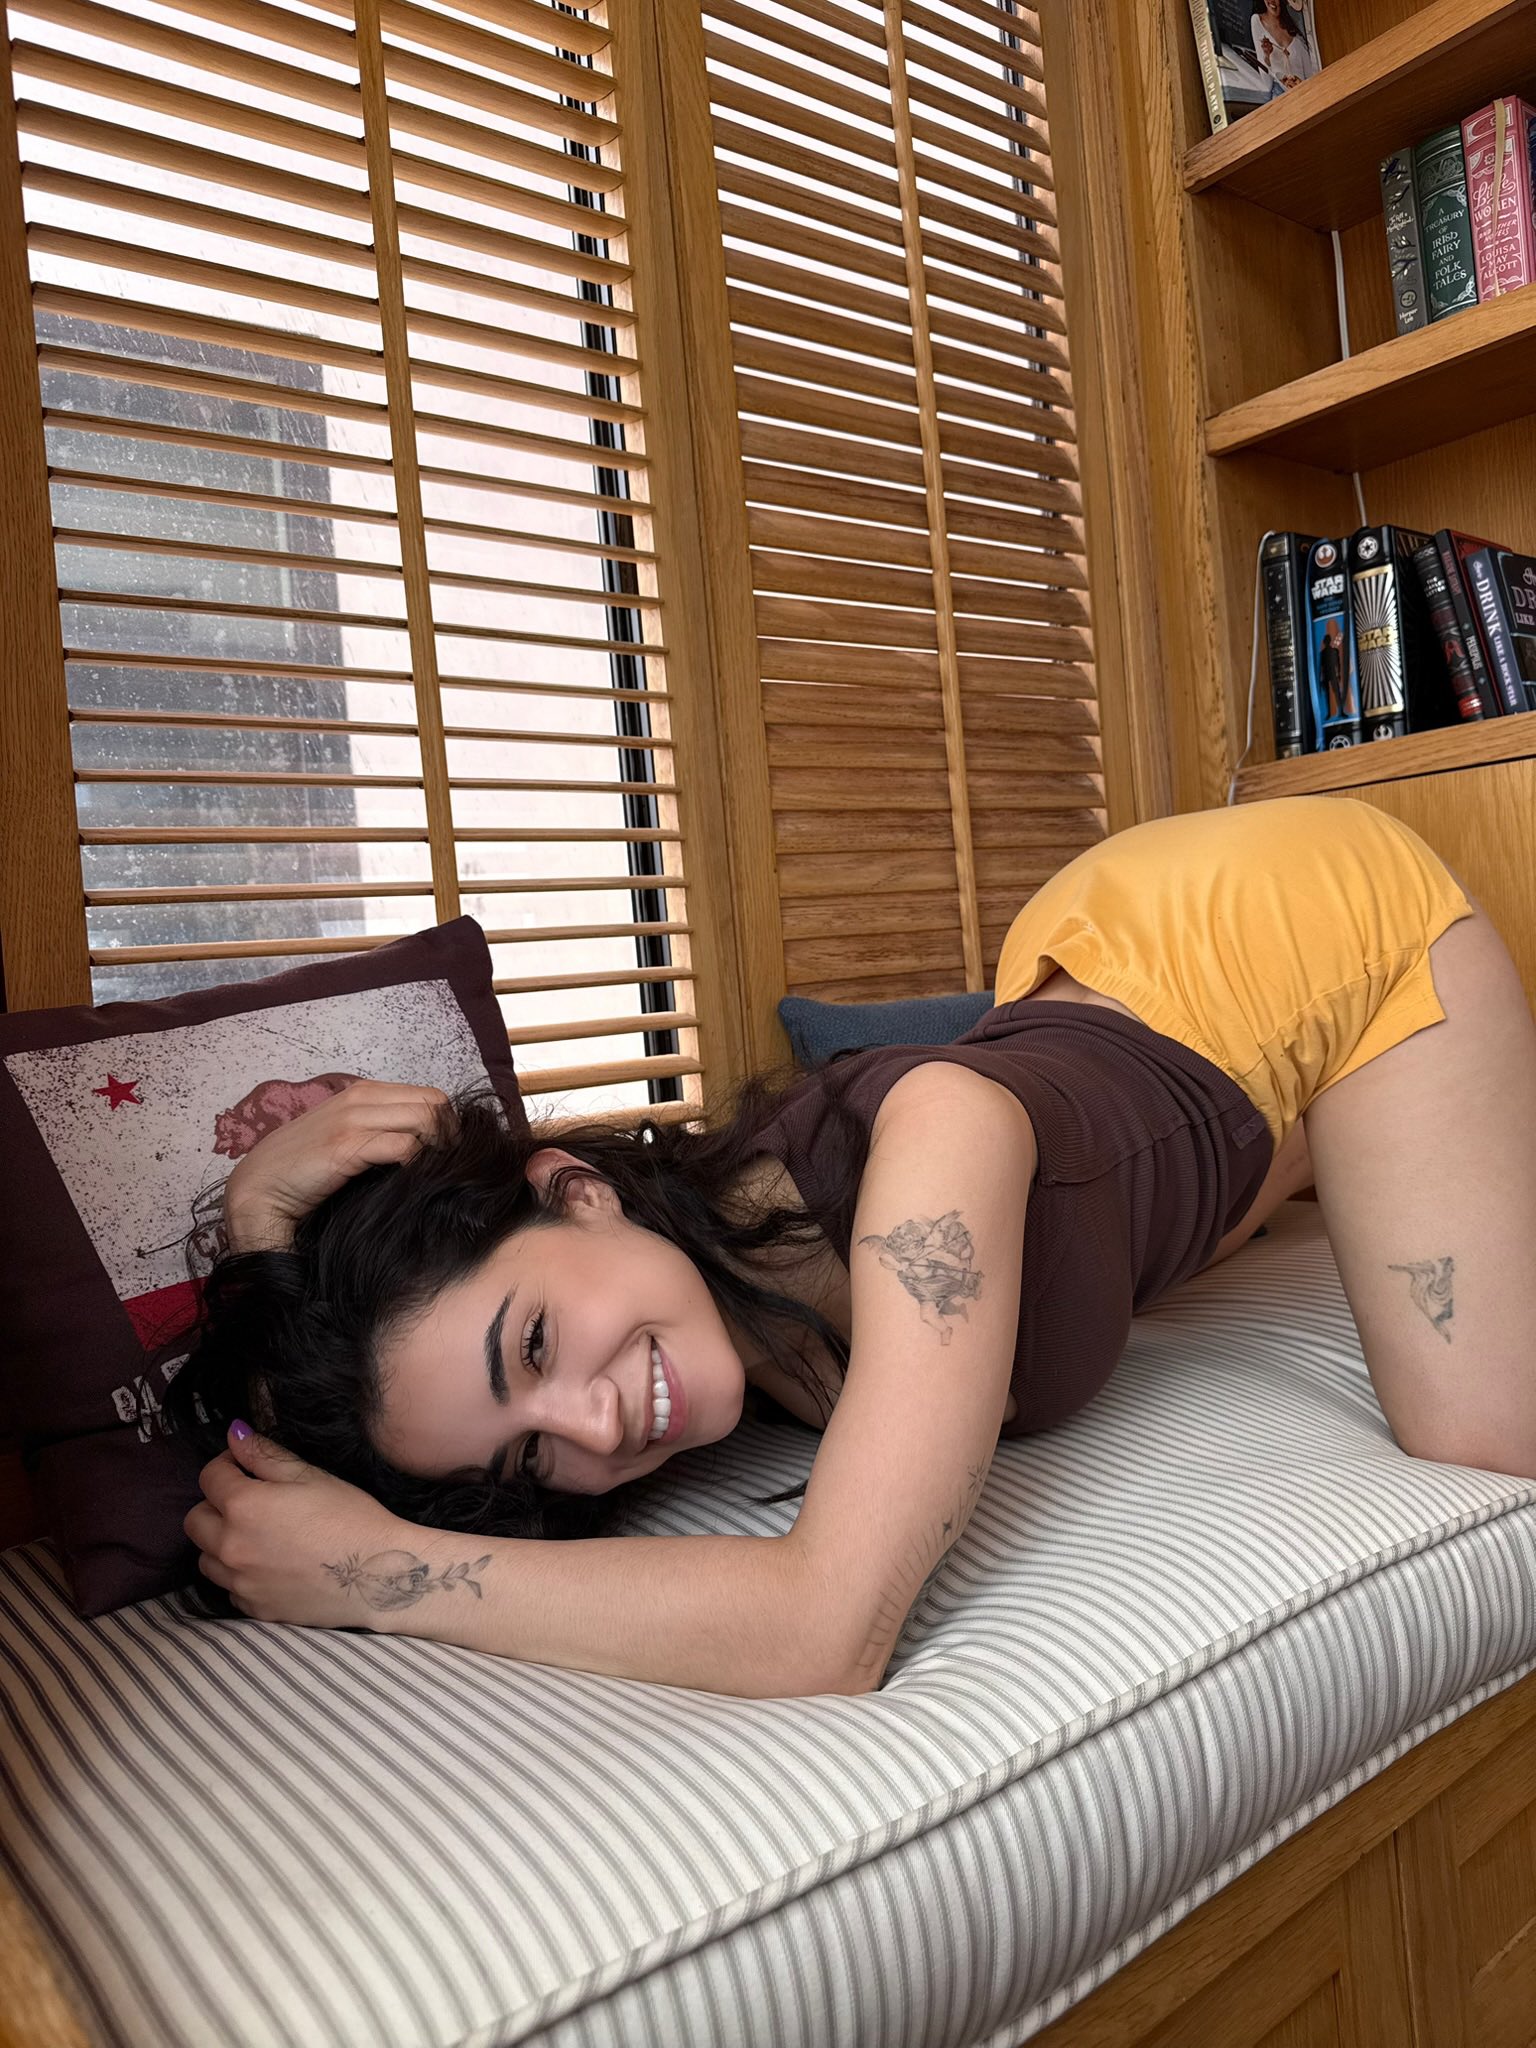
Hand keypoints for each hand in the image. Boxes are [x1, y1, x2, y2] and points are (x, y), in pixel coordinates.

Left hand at [184, 1424, 418, 1628]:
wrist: (377, 1575)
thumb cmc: (349, 1517)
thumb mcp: (309, 1475)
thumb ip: (264, 1455)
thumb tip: (234, 1434)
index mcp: (243, 1506)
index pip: (209, 1477)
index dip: (228, 1464)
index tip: (247, 1466)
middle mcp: (230, 1547)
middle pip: (195, 1520)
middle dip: (215, 1504)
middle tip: (249, 1501)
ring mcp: (239, 1582)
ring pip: (205, 1558)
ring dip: (220, 1542)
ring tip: (255, 1535)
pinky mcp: (253, 1608)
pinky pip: (228, 1587)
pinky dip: (239, 1573)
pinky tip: (269, 1564)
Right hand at [223, 1080, 449, 1251]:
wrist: (259, 1189)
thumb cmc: (303, 1169)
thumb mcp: (344, 1137)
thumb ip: (377, 1129)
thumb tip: (423, 1143)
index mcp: (362, 1092)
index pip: (428, 1094)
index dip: (446, 1123)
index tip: (447, 1153)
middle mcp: (359, 1098)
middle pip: (434, 1102)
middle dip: (450, 1133)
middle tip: (447, 1164)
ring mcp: (352, 1119)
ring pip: (425, 1118)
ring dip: (438, 1147)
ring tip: (434, 1172)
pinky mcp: (346, 1146)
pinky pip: (404, 1146)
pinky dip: (418, 1163)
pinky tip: (412, 1180)